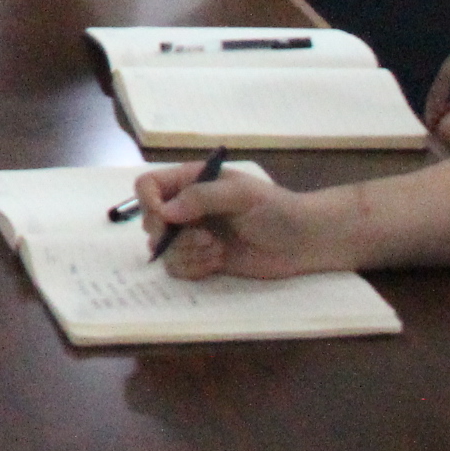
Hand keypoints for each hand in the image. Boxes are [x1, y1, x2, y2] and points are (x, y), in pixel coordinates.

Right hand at [133, 161, 336, 282]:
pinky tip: (218, 262)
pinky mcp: (201, 260)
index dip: (148, 203)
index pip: (148, 186)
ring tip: (216, 250)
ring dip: (187, 253)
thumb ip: (202, 197)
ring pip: (162, 249)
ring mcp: (192, 236)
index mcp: (191, 182)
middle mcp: (186, 208)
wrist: (302, 241)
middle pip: (149, 220)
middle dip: (170, 235)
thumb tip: (165, 211)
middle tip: (203, 237)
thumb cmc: (275, 209)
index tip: (166, 219)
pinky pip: (177, 268)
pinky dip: (194, 268)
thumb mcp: (241, 194)